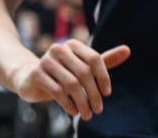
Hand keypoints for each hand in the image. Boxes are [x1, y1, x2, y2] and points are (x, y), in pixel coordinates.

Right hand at [11, 40, 129, 121]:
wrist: (30, 78)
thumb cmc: (62, 73)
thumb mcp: (84, 67)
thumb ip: (104, 60)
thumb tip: (128, 50)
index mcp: (73, 44)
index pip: (94, 59)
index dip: (103, 77)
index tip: (107, 94)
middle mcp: (59, 49)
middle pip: (84, 72)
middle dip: (93, 94)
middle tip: (98, 110)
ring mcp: (45, 60)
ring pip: (71, 84)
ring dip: (82, 102)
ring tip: (86, 114)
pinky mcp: (36, 73)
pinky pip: (57, 91)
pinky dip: (68, 104)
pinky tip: (73, 111)